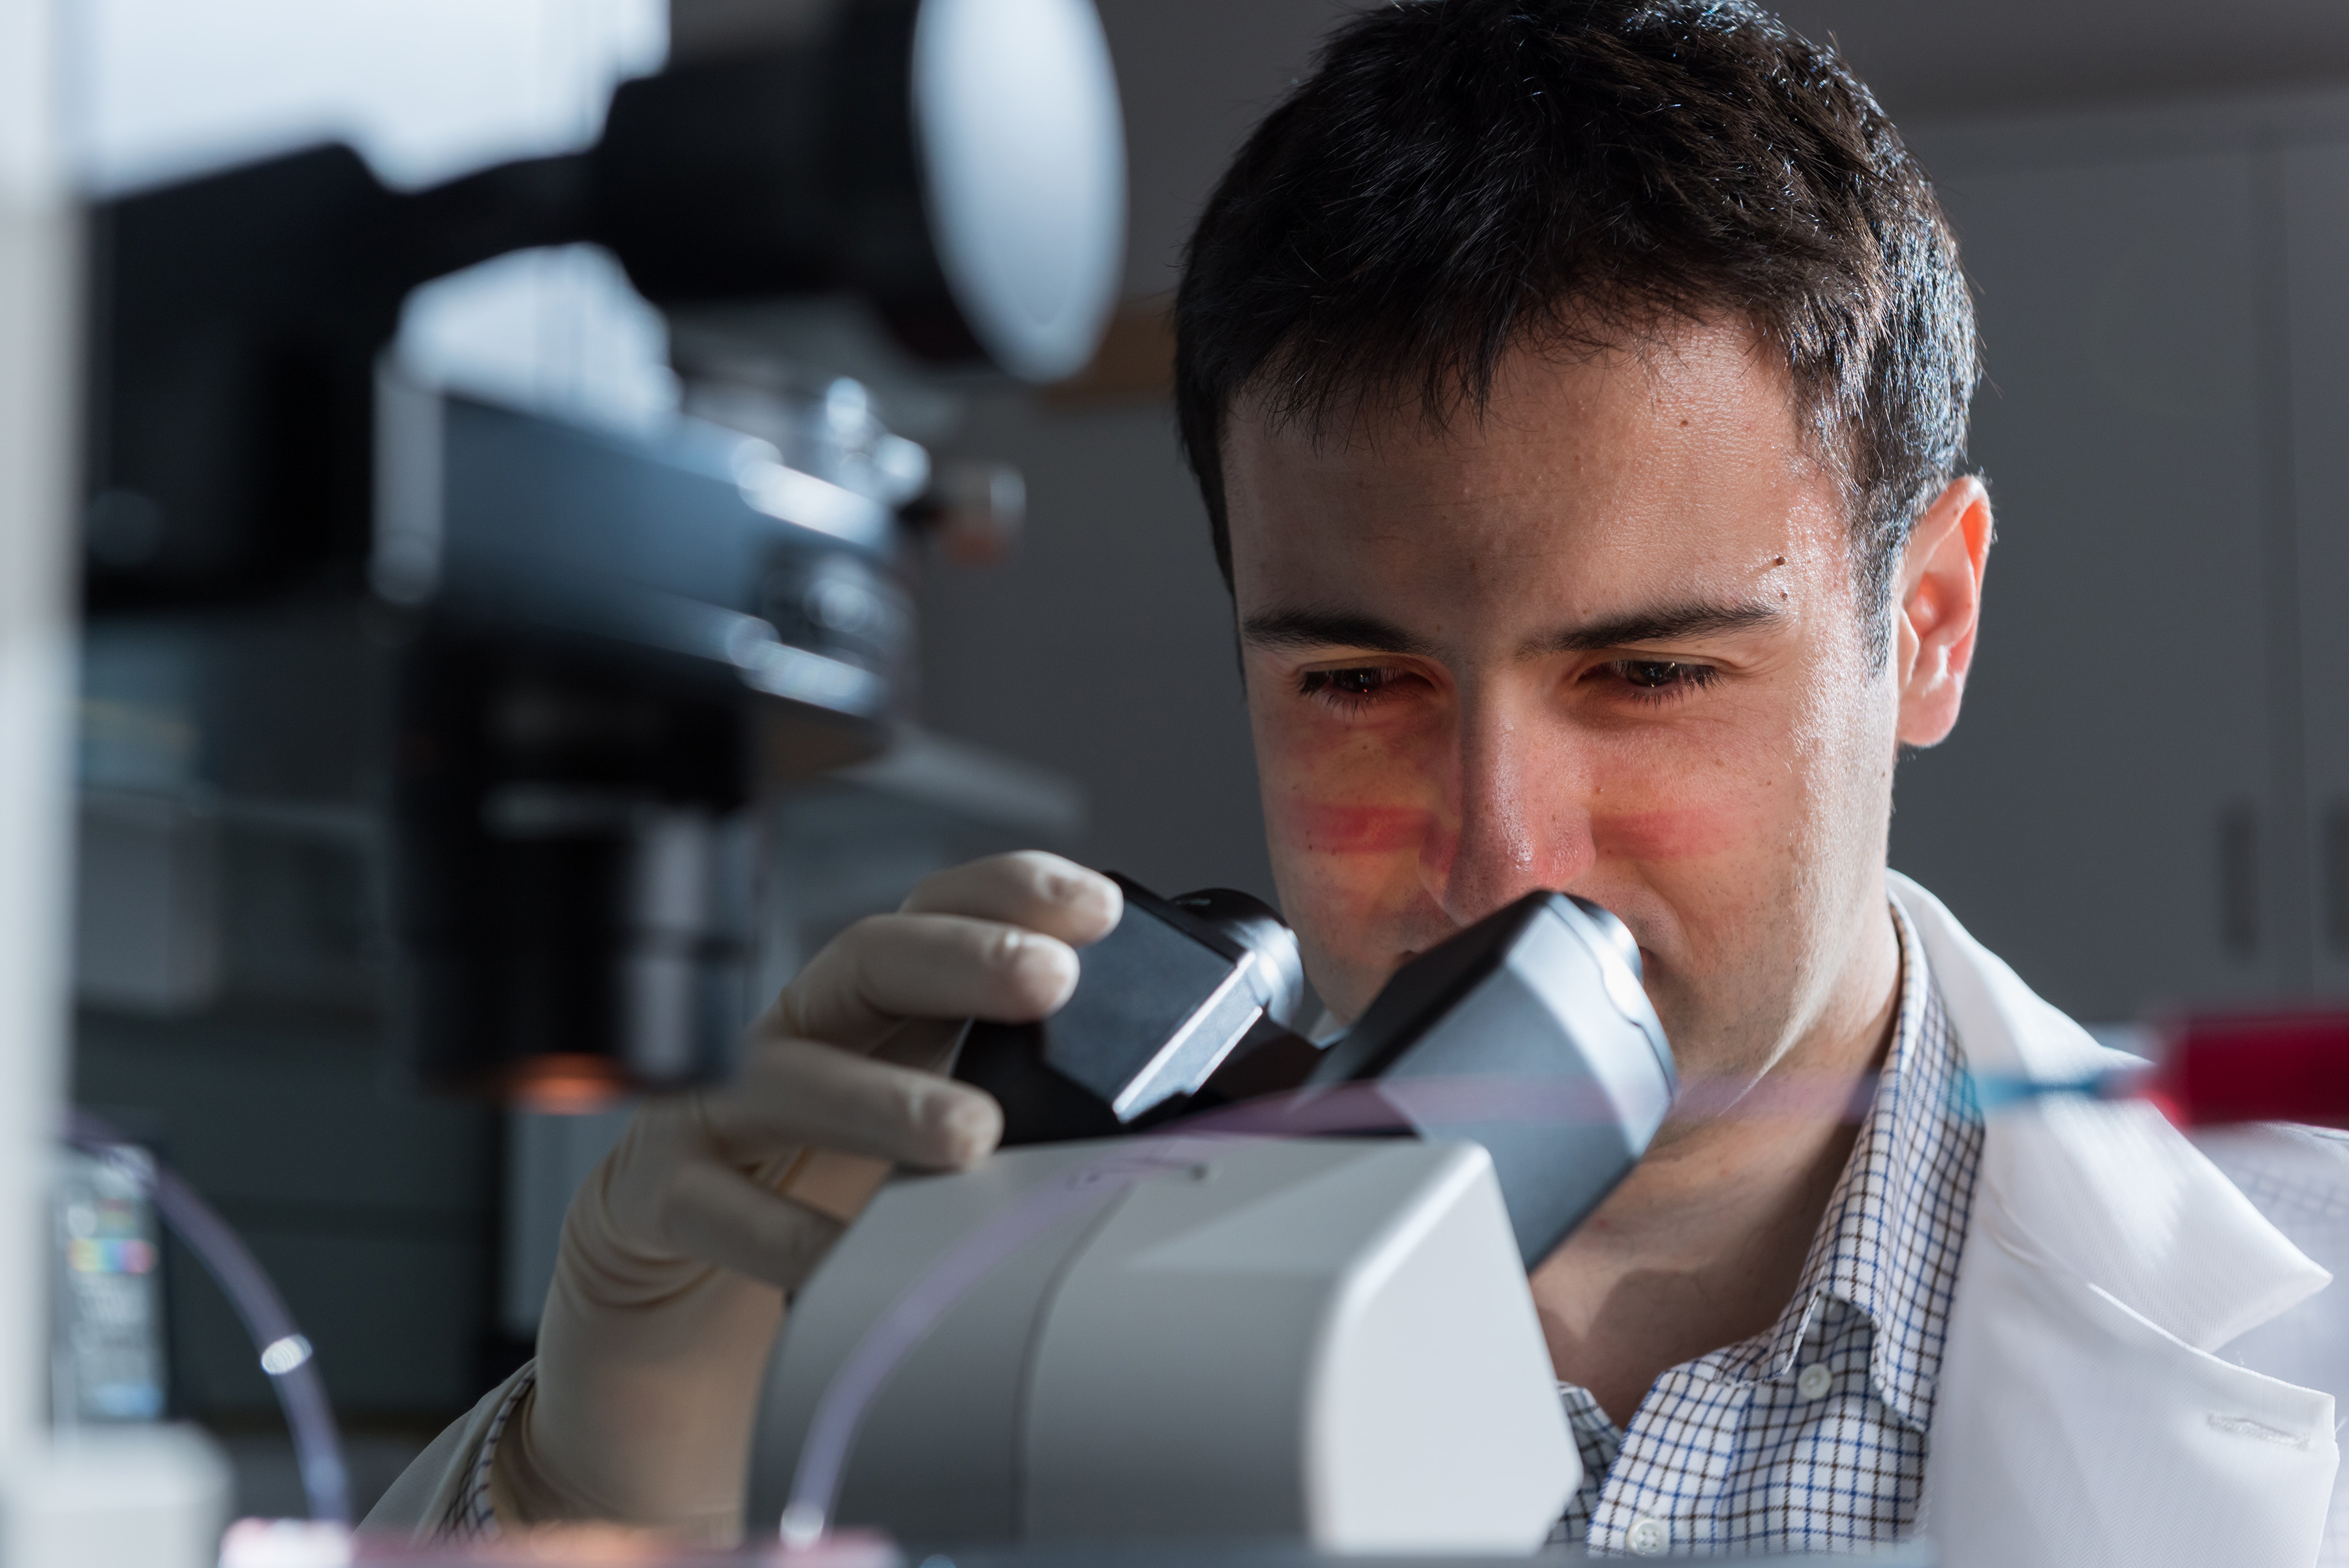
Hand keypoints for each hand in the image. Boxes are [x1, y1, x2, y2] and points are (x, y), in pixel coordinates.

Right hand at [495, 852, 1122, 1539]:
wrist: (671, 1270)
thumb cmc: (814, 1177)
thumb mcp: (917, 1115)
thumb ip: (1013, 1089)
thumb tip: (1166, 1093)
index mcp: (870, 1004)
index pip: (935, 910)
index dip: (1009, 893)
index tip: (1093, 907)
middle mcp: (797, 1031)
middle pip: (866, 959)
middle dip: (959, 957)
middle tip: (1048, 980)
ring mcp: (718, 1104)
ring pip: (790, 1077)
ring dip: (882, 1099)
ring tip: (970, 1133)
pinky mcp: (658, 1191)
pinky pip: (714, 1205)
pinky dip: (777, 1232)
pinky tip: (838, 1255)